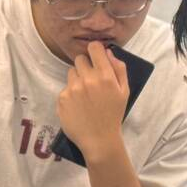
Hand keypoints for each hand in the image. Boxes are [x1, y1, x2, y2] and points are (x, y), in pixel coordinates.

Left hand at [56, 41, 129, 163]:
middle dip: (85, 66)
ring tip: (84, 94)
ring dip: (77, 79)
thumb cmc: (113, 114)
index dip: (95, 50)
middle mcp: (87, 79)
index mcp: (105, 76)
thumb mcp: (124, 91)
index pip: (94, 48)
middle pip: (80, 59)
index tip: (96, 56)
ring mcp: (72, 89)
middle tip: (91, 79)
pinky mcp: (62, 99)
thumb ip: (119, 69)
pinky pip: (65, 88)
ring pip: (71, 72)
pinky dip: (70, 94)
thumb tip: (108, 52)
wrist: (99, 139)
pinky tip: (78, 105)